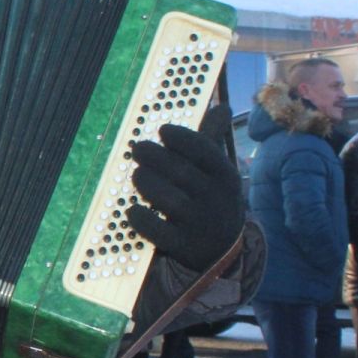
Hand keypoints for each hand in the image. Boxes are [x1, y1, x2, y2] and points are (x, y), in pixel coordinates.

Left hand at [126, 123, 244, 272]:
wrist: (223, 250)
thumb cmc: (212, 199)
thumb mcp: (219, 172)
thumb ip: (212, 140)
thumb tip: (222, 106)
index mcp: (225, 176)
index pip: (206, 152)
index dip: (183, 138)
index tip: (163, 130)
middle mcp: (215, 200)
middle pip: (182, 174)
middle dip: (156, 158)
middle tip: (138, 148)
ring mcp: (199, 225)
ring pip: (170, 201)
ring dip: (148, 184)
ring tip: (136, 175)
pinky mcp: (183, 246)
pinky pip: (159, 232)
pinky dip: (142, 219)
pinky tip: (131, 209)